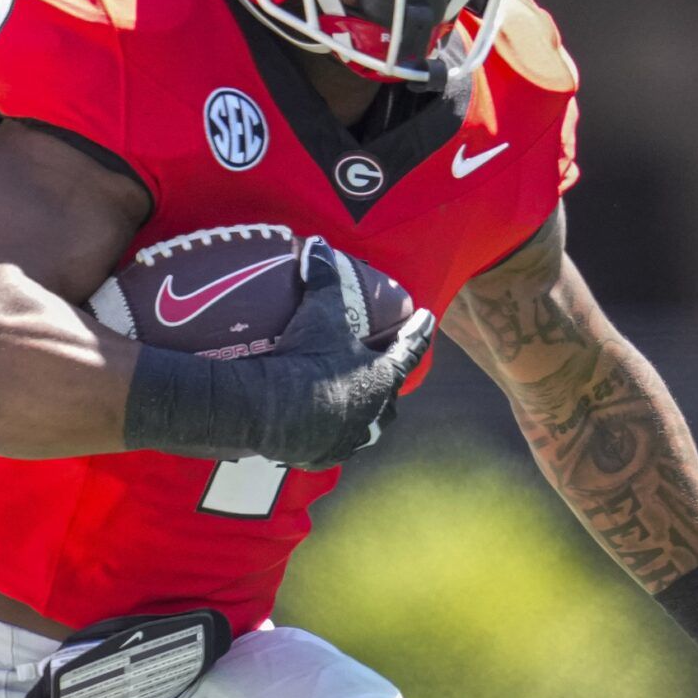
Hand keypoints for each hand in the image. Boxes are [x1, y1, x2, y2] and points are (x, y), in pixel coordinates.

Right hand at [255, 238, 434, 470]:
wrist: (268, 409)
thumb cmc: (306, 358)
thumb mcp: (317, 313)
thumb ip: (322, 276)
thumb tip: (317, 242)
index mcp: (383, 377)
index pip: (410, 350)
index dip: (420, 331)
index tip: (429, 318)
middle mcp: (374, 412)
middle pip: (390, 395)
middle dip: (389, 381)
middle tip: (381, 367)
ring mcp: (349, 437)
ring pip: (367, 426)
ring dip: (364, 414)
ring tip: (354, 403)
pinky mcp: (322, 455)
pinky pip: (334, 445)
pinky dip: (333, 436)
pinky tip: (324, 431)